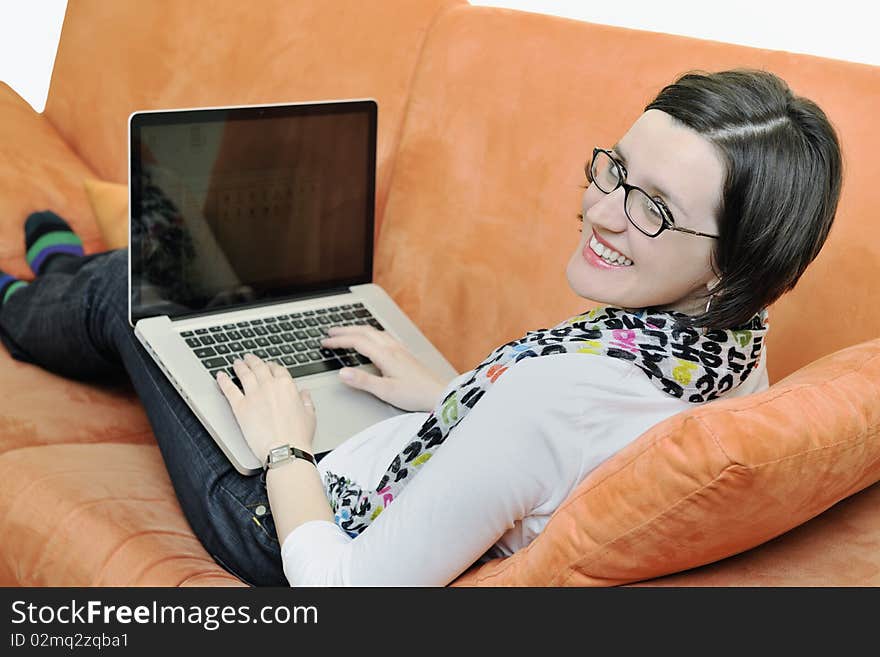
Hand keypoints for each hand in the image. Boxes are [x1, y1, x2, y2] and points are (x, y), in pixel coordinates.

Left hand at [215, 353, 315, 459]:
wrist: (285, 449)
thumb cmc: (298, 436)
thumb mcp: (310, 415)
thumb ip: (306, 400)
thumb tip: (304, 393)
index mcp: (287, 385)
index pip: (278, 369)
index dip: (272, 366)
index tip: (269, 366)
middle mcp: (269, 386)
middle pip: (259, 367)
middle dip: (253, 361)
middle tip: (249, 358)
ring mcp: (253, 395)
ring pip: (244, 374)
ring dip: (240, 366)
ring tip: (237, 362)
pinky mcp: (240, 407)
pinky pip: (229, 389)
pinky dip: (223, 381)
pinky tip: (220, 375)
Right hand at [319, 325, 450, 411]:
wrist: (439, 393)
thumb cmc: (416, 394)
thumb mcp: (385, 391)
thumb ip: (362, 381)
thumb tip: (342, 373)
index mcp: (385, 355)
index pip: (356, 342)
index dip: (338, 341)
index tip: (324, 343)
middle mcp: (392, 347)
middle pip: (364, 331)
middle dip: (345, 330)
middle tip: (330, 332)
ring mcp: (399, 348)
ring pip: (374, 331)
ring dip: (357, 330)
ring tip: (346, 332)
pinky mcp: (404, 353)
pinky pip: (383, 335)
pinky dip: (370, 333)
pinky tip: (371, 339)